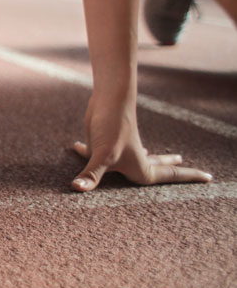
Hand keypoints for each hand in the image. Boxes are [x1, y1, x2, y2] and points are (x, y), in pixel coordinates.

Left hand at [71, 96, 212, 191]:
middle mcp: (134, 159)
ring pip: (136, 157)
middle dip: (173, 170)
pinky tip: (77, 146)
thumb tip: (77, 188)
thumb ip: (91, 175)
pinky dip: (89, 151)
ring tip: (156, 156)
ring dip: (146, 158)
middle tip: (190, 168)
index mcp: (141, 168)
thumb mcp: (101, 155)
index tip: (210, 178)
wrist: (107, 98)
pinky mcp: (106, 141)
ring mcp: (121, 150)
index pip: (171, 177)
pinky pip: (100, 151)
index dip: (190, 178)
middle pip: (158, 168)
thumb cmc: (111, 128)